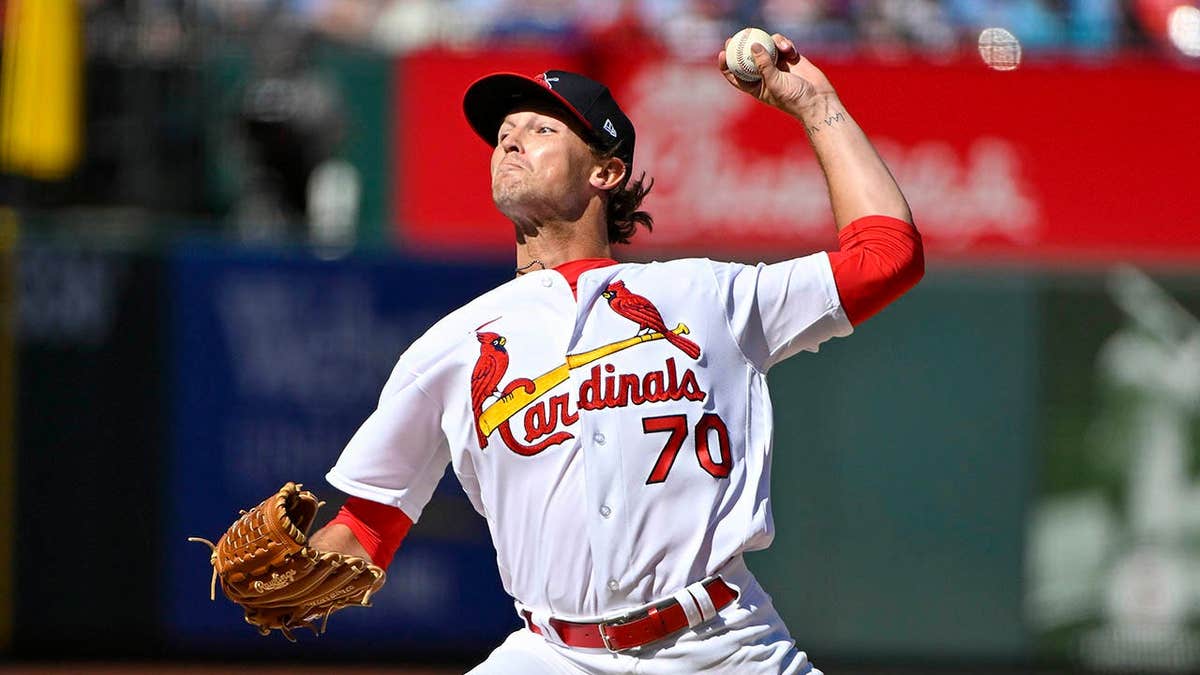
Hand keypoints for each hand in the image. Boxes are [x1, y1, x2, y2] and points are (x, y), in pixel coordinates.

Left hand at [718, 33, 837, 116]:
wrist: (818, 99)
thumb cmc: (794, 98)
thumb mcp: (775, 83)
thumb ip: (764, 64)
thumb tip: (753, 46)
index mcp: (755, 85)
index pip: (735, 74)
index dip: (726, 64)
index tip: (723, 53)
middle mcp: (763, 74)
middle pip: (747, 57)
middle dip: (741, 45)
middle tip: (737, 36)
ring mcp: (776, 64)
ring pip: (766, 46)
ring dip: (773, 43)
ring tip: (783, 47)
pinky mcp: (789, 57)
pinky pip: (782, 44)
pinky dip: (785, 44)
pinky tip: (791, 51)